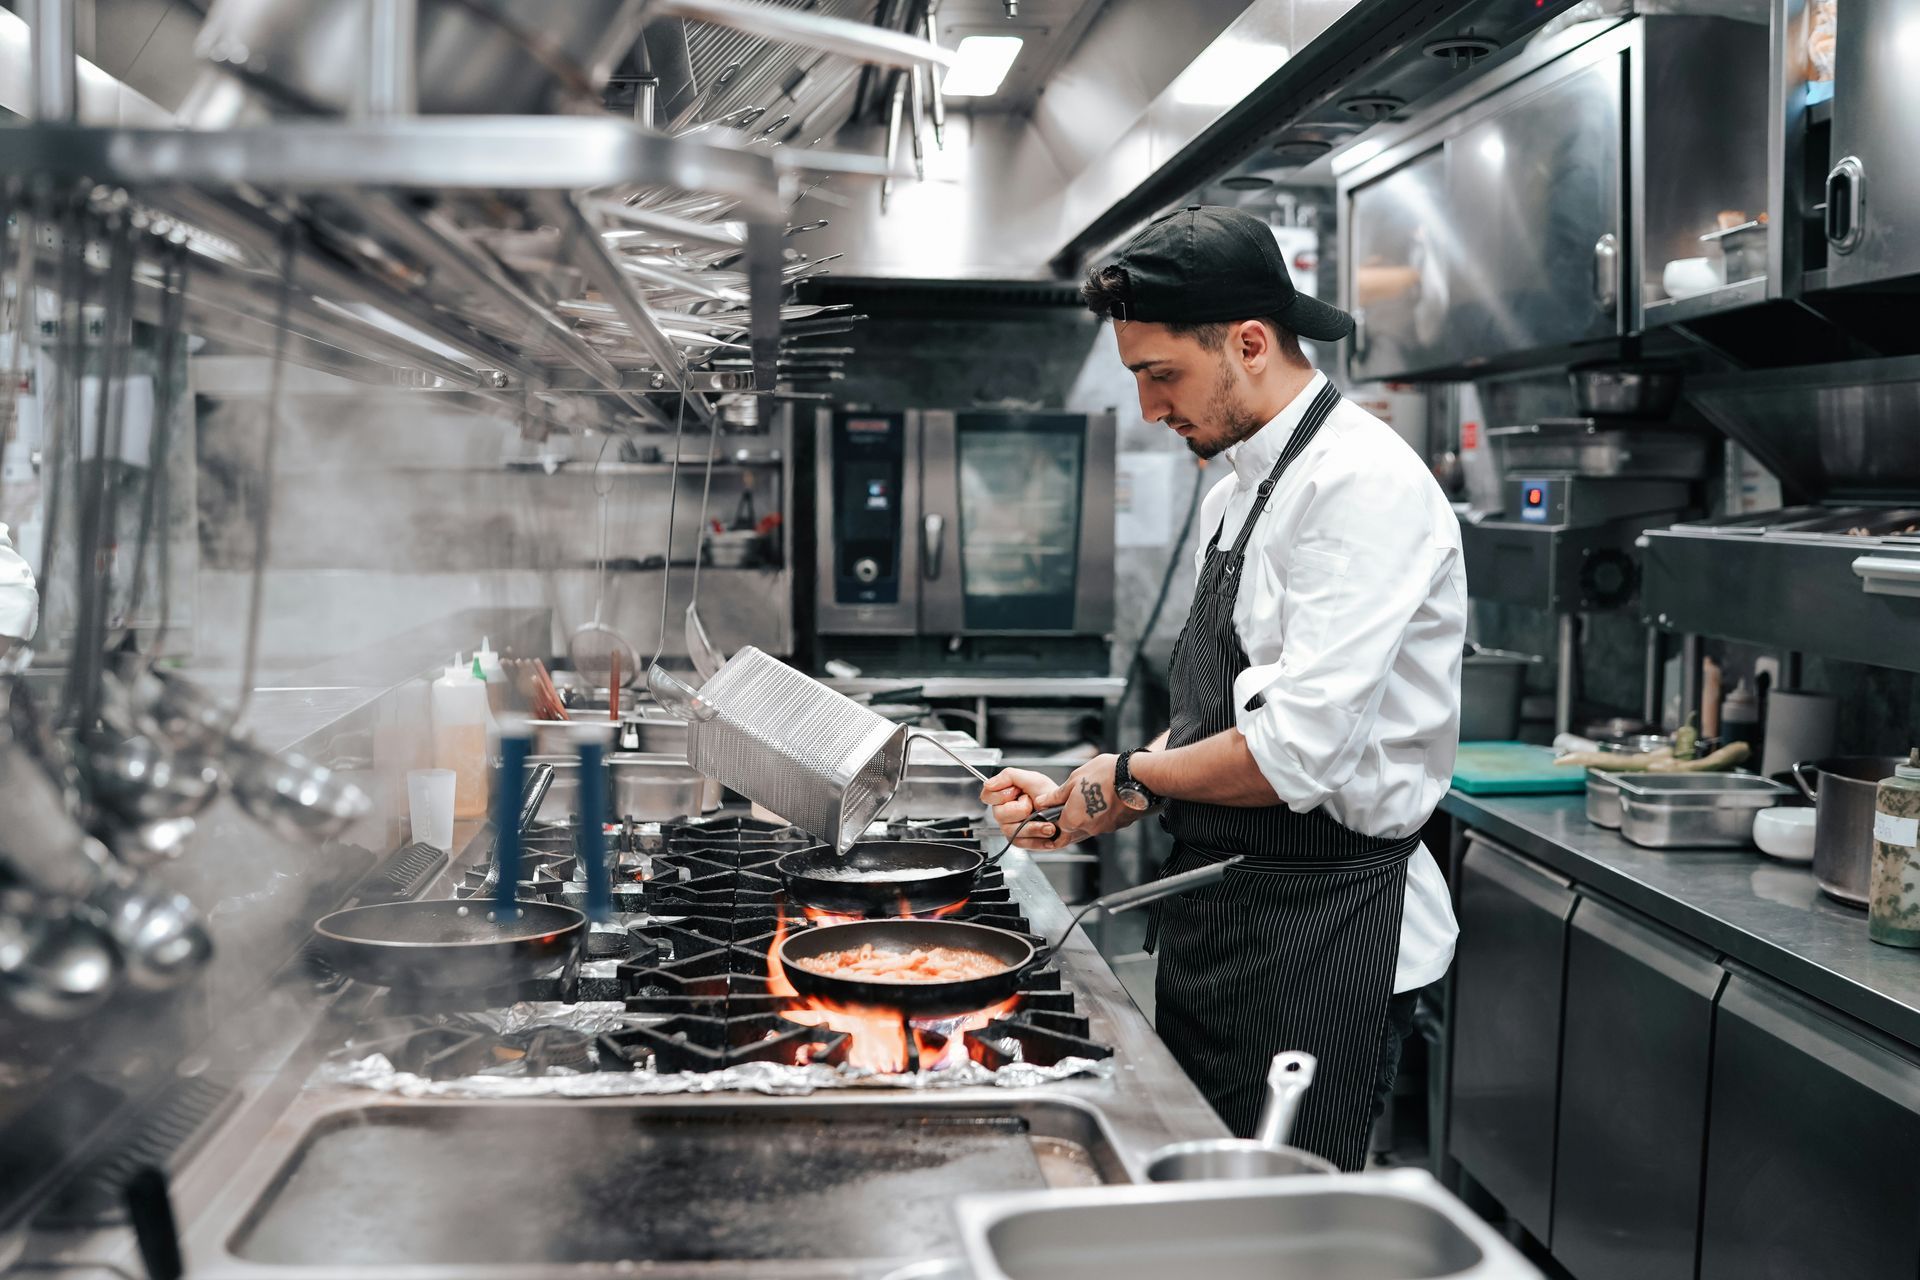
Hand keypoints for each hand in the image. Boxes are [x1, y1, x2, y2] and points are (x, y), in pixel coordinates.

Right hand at [981, 768, 1060, 845]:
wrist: (1066, 814)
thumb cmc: (1051, 796)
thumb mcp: (1033, 779)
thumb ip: (1009, 776)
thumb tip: (988, 784)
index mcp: (1004, 796)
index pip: (987, 796)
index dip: (1001, 795)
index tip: (1017, 792)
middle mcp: (1004, 813)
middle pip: (1000, 815)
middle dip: (1022, 810)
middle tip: (1033, 805)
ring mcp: (1011, 828)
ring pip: (1012, 831)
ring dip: (1033, 826)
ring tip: (1048, 823)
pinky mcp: (1021, 842)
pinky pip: (1022, 843)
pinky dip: (1038, 840)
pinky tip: (1047, 833)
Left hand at [1004, 754, 1143, 850]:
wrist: (1137, 777)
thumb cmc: (1106, 774)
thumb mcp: (1075, 779)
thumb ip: (1056, 795)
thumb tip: (1041, 802)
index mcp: (1074, 818)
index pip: (1057, 829)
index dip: (1053, 820)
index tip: (1053, 811)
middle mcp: (1090, 828)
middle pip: (1073, 831)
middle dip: (1069, 820)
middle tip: (1071, 802)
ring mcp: (1106, 828)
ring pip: (1089, 827)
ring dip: (1086, 816)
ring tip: (1089, 796)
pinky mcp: (1119, 825)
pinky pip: (1104, 823)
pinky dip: (1101, 815)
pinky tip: (1103, 799)